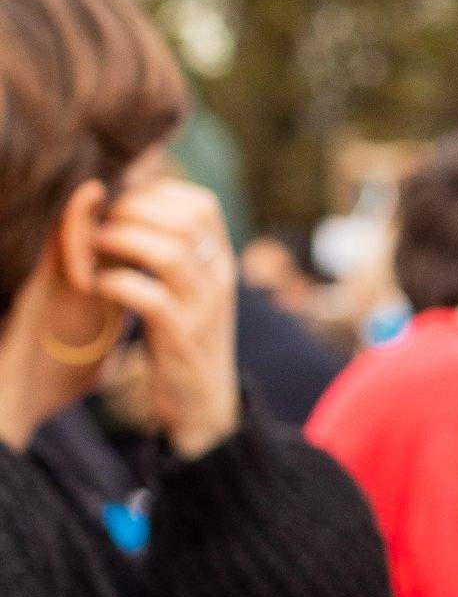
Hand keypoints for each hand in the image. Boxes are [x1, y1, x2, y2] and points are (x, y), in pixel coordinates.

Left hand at [93, 177, 239, 457]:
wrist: (203, 402)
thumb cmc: (182, 338)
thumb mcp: (189, 289)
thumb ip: (174, 251)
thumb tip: (137, 204)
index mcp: (222, 263)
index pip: (202, 205)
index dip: (157, 194)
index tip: (122, 203)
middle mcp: (220, 281)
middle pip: (185, 221)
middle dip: (134, 212)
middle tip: (101, 223)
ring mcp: (204, 310)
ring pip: (169, 255)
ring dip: (122, 241)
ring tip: (95, 246)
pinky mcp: (181, 340)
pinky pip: (150, 299)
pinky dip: (117, 284)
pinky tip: (99, 285)